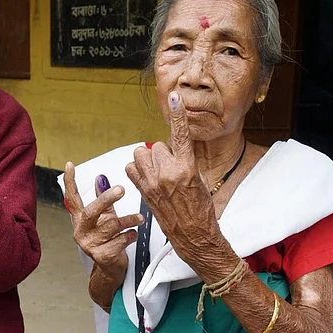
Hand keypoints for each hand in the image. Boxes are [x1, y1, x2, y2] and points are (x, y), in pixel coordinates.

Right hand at [63, 162, 143, 277]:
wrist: (111, 269)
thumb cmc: (108, 240)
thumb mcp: (105, 218)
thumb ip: (103, 200)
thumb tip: (101, 178)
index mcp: (80, 220)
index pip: (72, 198)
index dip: (70, 181)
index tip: (70, 164)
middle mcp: (81, 231)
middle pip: (91, 211)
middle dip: (107, 199)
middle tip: (121, 189)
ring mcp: (90, 245)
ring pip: (111, 226)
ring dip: (129, 220)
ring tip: (139, 218)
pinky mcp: (102, 256)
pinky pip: (120, 240)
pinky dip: (130, 236)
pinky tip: (133, 235)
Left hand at [125, 91, 218, 255]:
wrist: (194, 235)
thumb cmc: (201, 209)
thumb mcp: (200, 180)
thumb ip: (184, 161)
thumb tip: (173, 148)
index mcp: (187, 169)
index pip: (181, 135)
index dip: (178, 115)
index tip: (175, 97)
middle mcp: (167, 174)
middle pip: (156, 146)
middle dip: (163, 153)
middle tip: (172, 168)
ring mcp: (152, 183)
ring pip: (141, 155)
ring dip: (149, 160)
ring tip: (159, 173)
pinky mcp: (143, 191)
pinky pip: (131, 168)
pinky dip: (137, 170)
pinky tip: (148, 178)